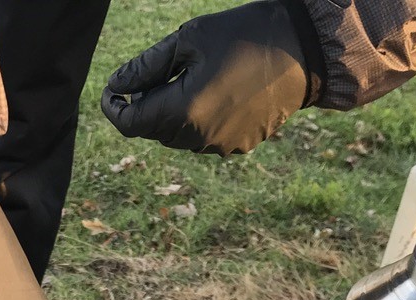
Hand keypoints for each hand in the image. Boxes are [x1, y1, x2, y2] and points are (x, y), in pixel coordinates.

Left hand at [101, 1, 314, 156]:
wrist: (304, 50)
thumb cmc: (243, 35)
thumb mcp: (188, 40)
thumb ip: (146, 68)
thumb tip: (116, 86)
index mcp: (183, 112)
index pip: (130, 123)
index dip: (114, 108)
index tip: (111, 91)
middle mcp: (199, 138)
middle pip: (153, 131)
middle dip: (146, 106)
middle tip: (154, 74)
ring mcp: (221, 146)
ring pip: (178, 137)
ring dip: (173, 114)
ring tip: (190, 79)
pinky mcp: (240, 146)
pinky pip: (205, 139)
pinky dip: (199, 120)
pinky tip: (216, 91)